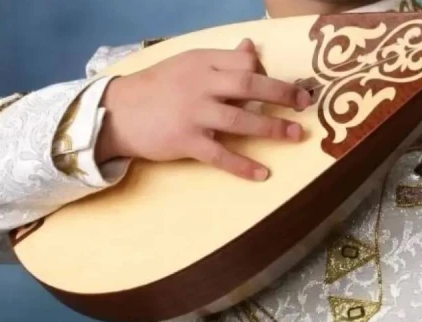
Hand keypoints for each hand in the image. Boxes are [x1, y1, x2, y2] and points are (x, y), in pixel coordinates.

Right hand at [95, 38, 311, 180]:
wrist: (116, 113)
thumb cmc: (156, 88)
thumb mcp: (187, 65)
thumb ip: (221, 60)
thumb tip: (252, 47)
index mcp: (201, 62)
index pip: (244, 62)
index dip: (267, 73)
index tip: (284, 87)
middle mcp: (200, 84)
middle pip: (249, 85)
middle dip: (282, 93)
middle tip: (305, 103)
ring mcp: (193, 113)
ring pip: (240, 119)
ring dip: (273, 128)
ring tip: (297, 135)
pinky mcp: (186, 141)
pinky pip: (220, 155)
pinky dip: (243, 165)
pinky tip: (263, 173)